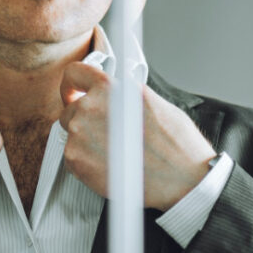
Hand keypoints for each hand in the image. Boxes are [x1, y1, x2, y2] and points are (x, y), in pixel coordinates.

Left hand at [59, 62, 216, 209]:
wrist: (181, 178)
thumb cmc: (176, 144)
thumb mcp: (153, 103)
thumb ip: (125, 97)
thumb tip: (115, 100)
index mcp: (110, 88)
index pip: (74, 74)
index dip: (72, 85)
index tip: (73, 93)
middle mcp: (90, 108)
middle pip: (71, 110)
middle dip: (84, 121)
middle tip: (106, 135)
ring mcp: (79, 135)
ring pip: (72, 136)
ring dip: (87, 143)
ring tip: (115, 154)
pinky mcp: (76, 161)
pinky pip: (73, 158)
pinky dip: (87, 163)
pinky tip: (111, 166)